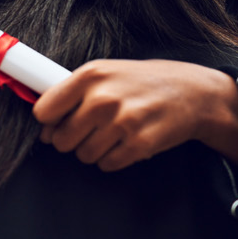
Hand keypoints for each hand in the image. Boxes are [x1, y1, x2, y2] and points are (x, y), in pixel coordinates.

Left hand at [33, 59, 237, 171]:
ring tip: (114, 133)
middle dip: (73, 139)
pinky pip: (107, 165)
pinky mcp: (139, 144)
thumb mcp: (107, 73)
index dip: (50, 121)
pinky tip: (127, 142)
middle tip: (93, 129)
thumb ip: (73, 94)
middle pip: (61, 139)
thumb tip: (45, 129)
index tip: (60, 122)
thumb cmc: (143, 82)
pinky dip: (114, 159)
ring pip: (83, 155)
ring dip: (95, 150)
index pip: (44, 111)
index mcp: (91, 75)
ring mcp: (122, 122)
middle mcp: (104, 98)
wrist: (193, 93)